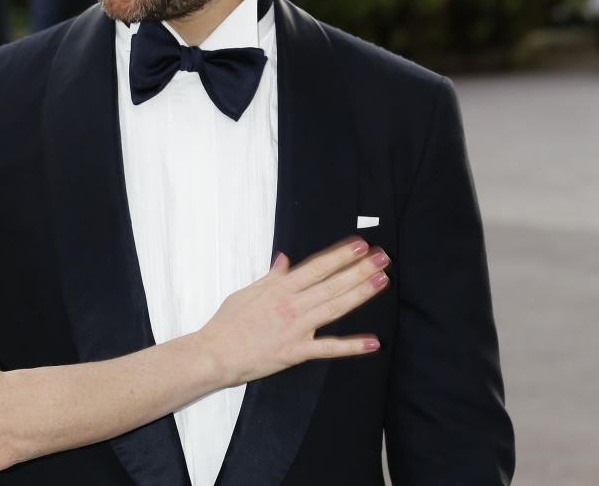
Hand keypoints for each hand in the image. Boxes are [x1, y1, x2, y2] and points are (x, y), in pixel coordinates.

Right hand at [203, 237, 388, 386]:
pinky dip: (351, 346)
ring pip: (334, 307)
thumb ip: (271, 277)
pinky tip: (373, 342)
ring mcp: (296, 328)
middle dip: (359, 269)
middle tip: (382, 258)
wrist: (215, 353)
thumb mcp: (247, 292)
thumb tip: (285, 259)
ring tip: (381, 280)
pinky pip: (328, 348)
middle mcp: (291, 305)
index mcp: (279, 288)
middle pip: (332, 283)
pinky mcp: (296, 351)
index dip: (340, 255)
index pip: (317, 266)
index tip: (360, 245)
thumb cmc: (227, 323)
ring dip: (360, 293)